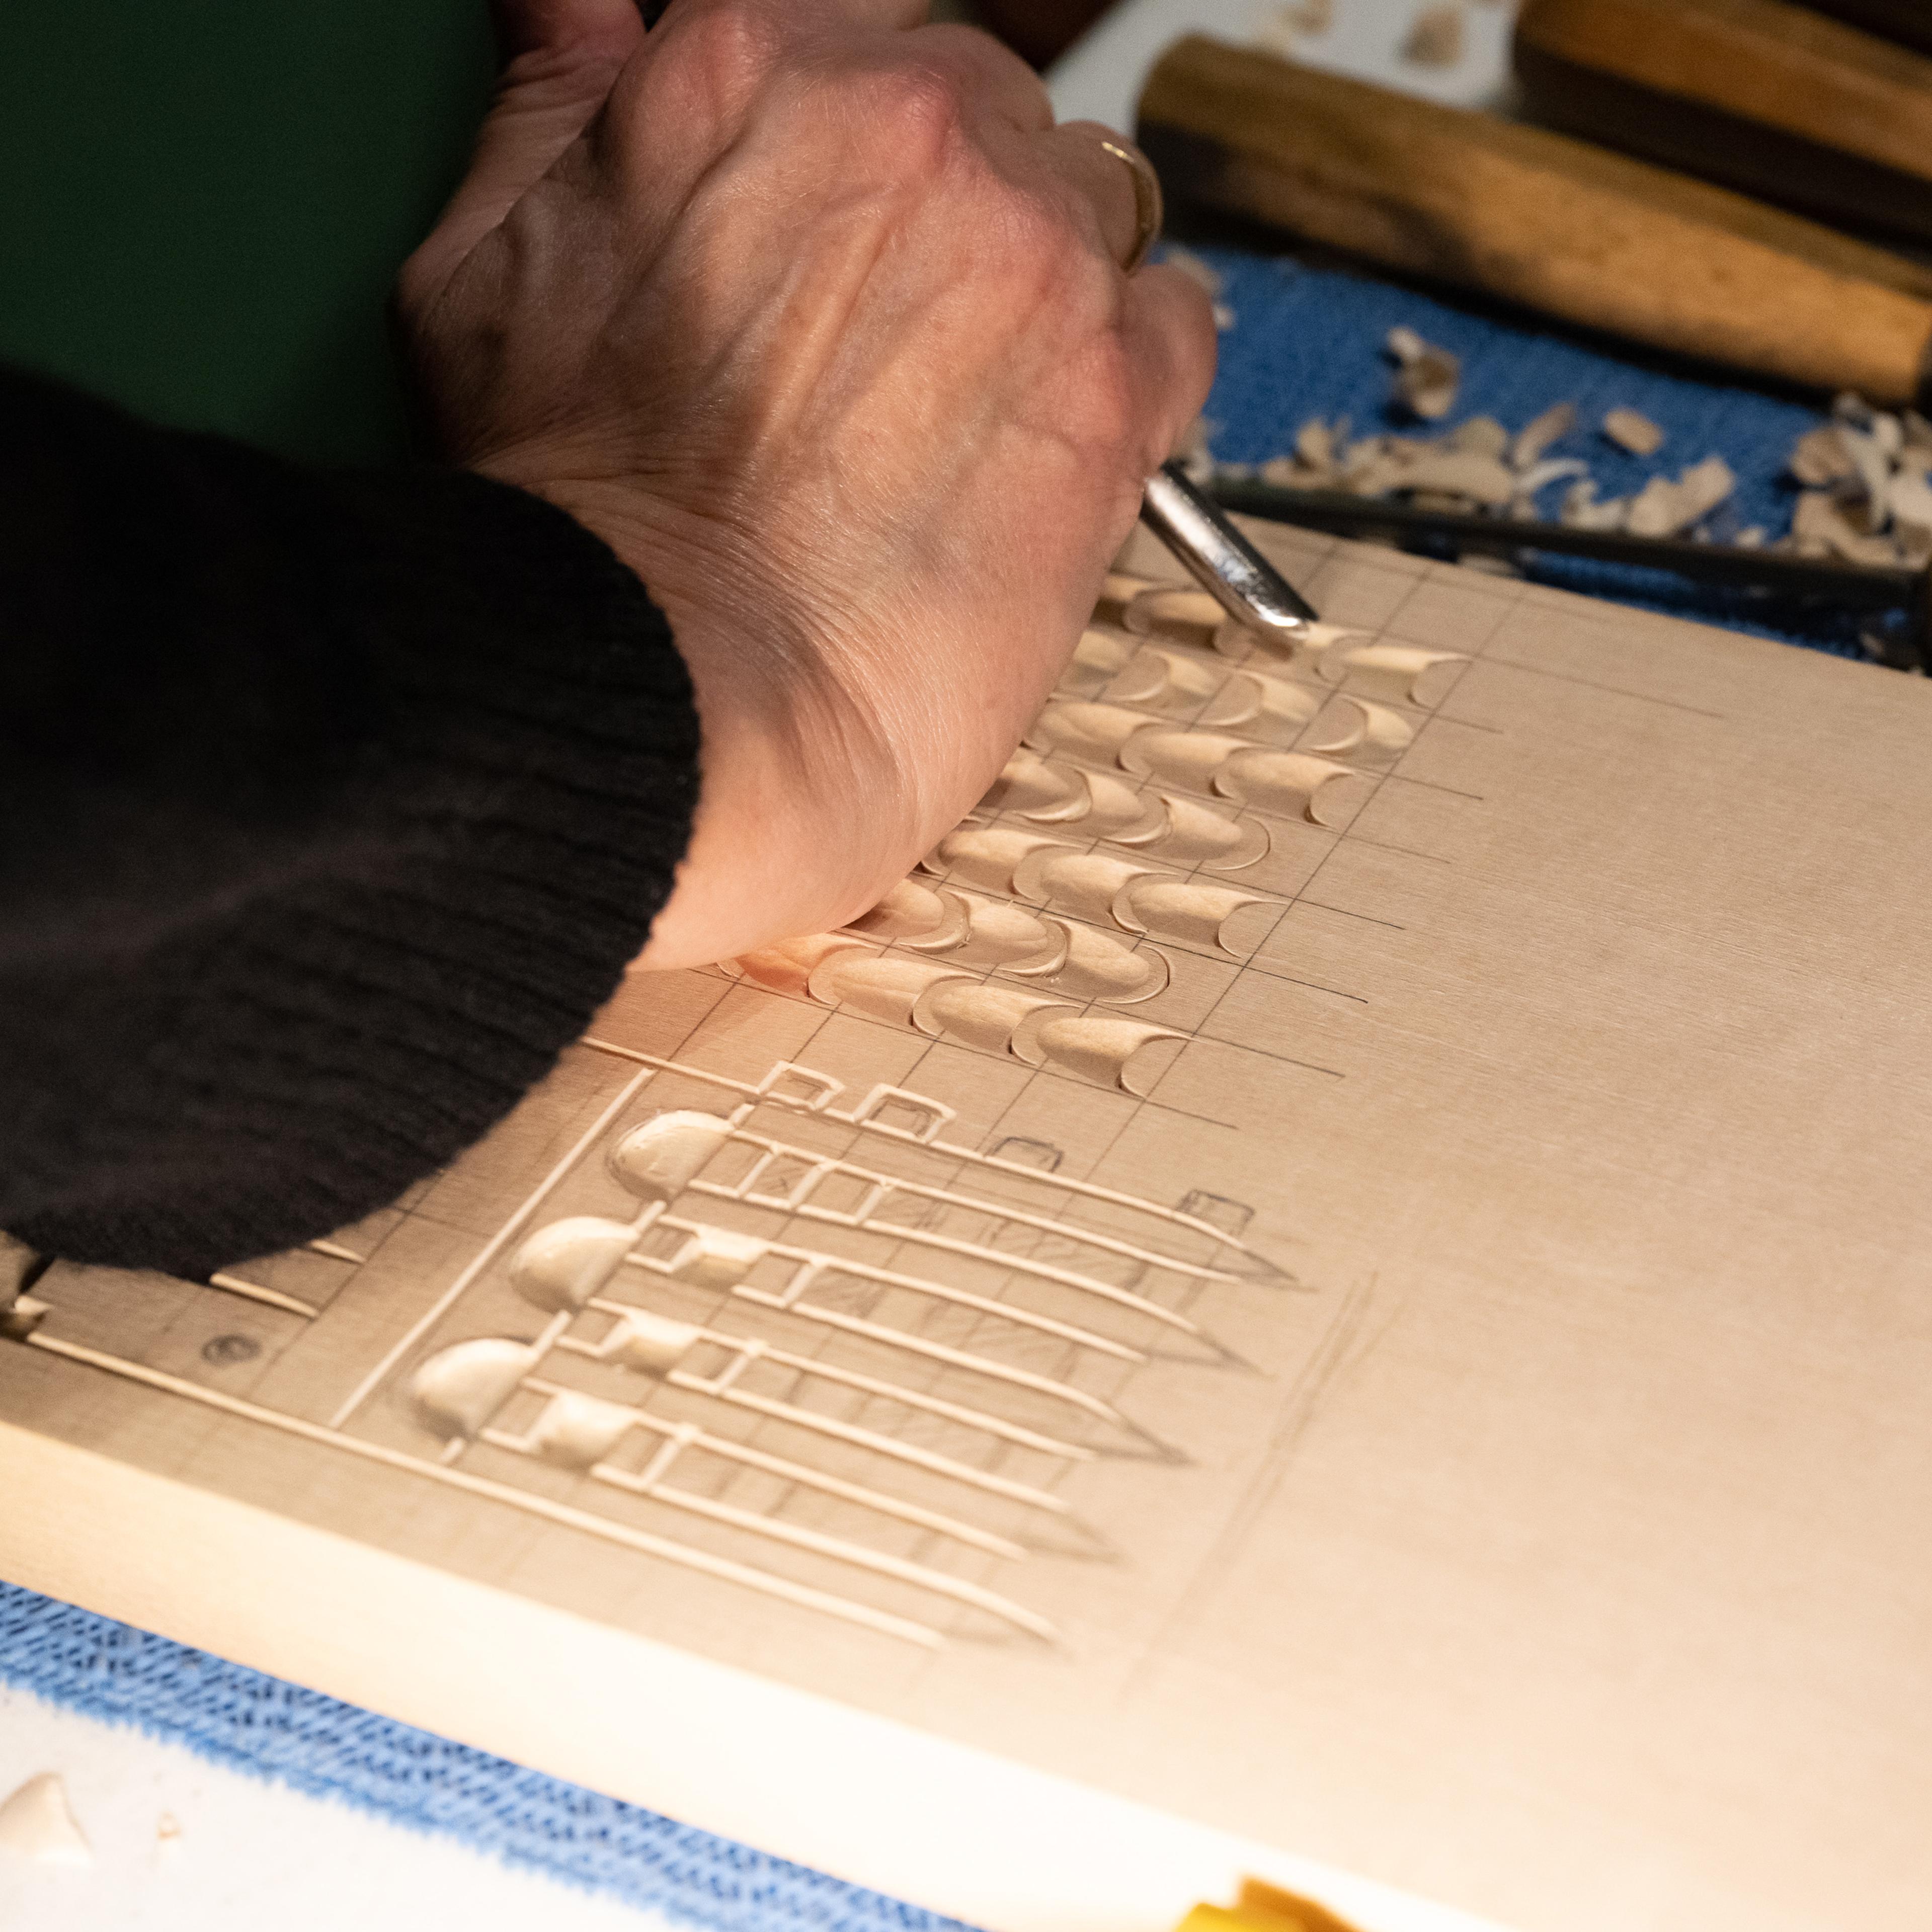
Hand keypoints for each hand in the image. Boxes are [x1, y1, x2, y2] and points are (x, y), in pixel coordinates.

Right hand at [397, 0, 1215, 968]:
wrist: (676, 700)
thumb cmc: (573, 521)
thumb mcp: (485, 268)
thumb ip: (559, 98)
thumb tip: (578, 3)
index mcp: (760, 65)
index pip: (869, 37)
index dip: (856, 143)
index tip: (844, 221)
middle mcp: (913, 127)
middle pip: (988, 115)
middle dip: (948, 212)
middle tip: (885, 347)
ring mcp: (1033, 257)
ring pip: (1090, 209)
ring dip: (1041, 288)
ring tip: (958, 414)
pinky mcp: (1116, 390)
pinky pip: (1177, 318)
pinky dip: (1130, 366)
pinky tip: (1044, 441)